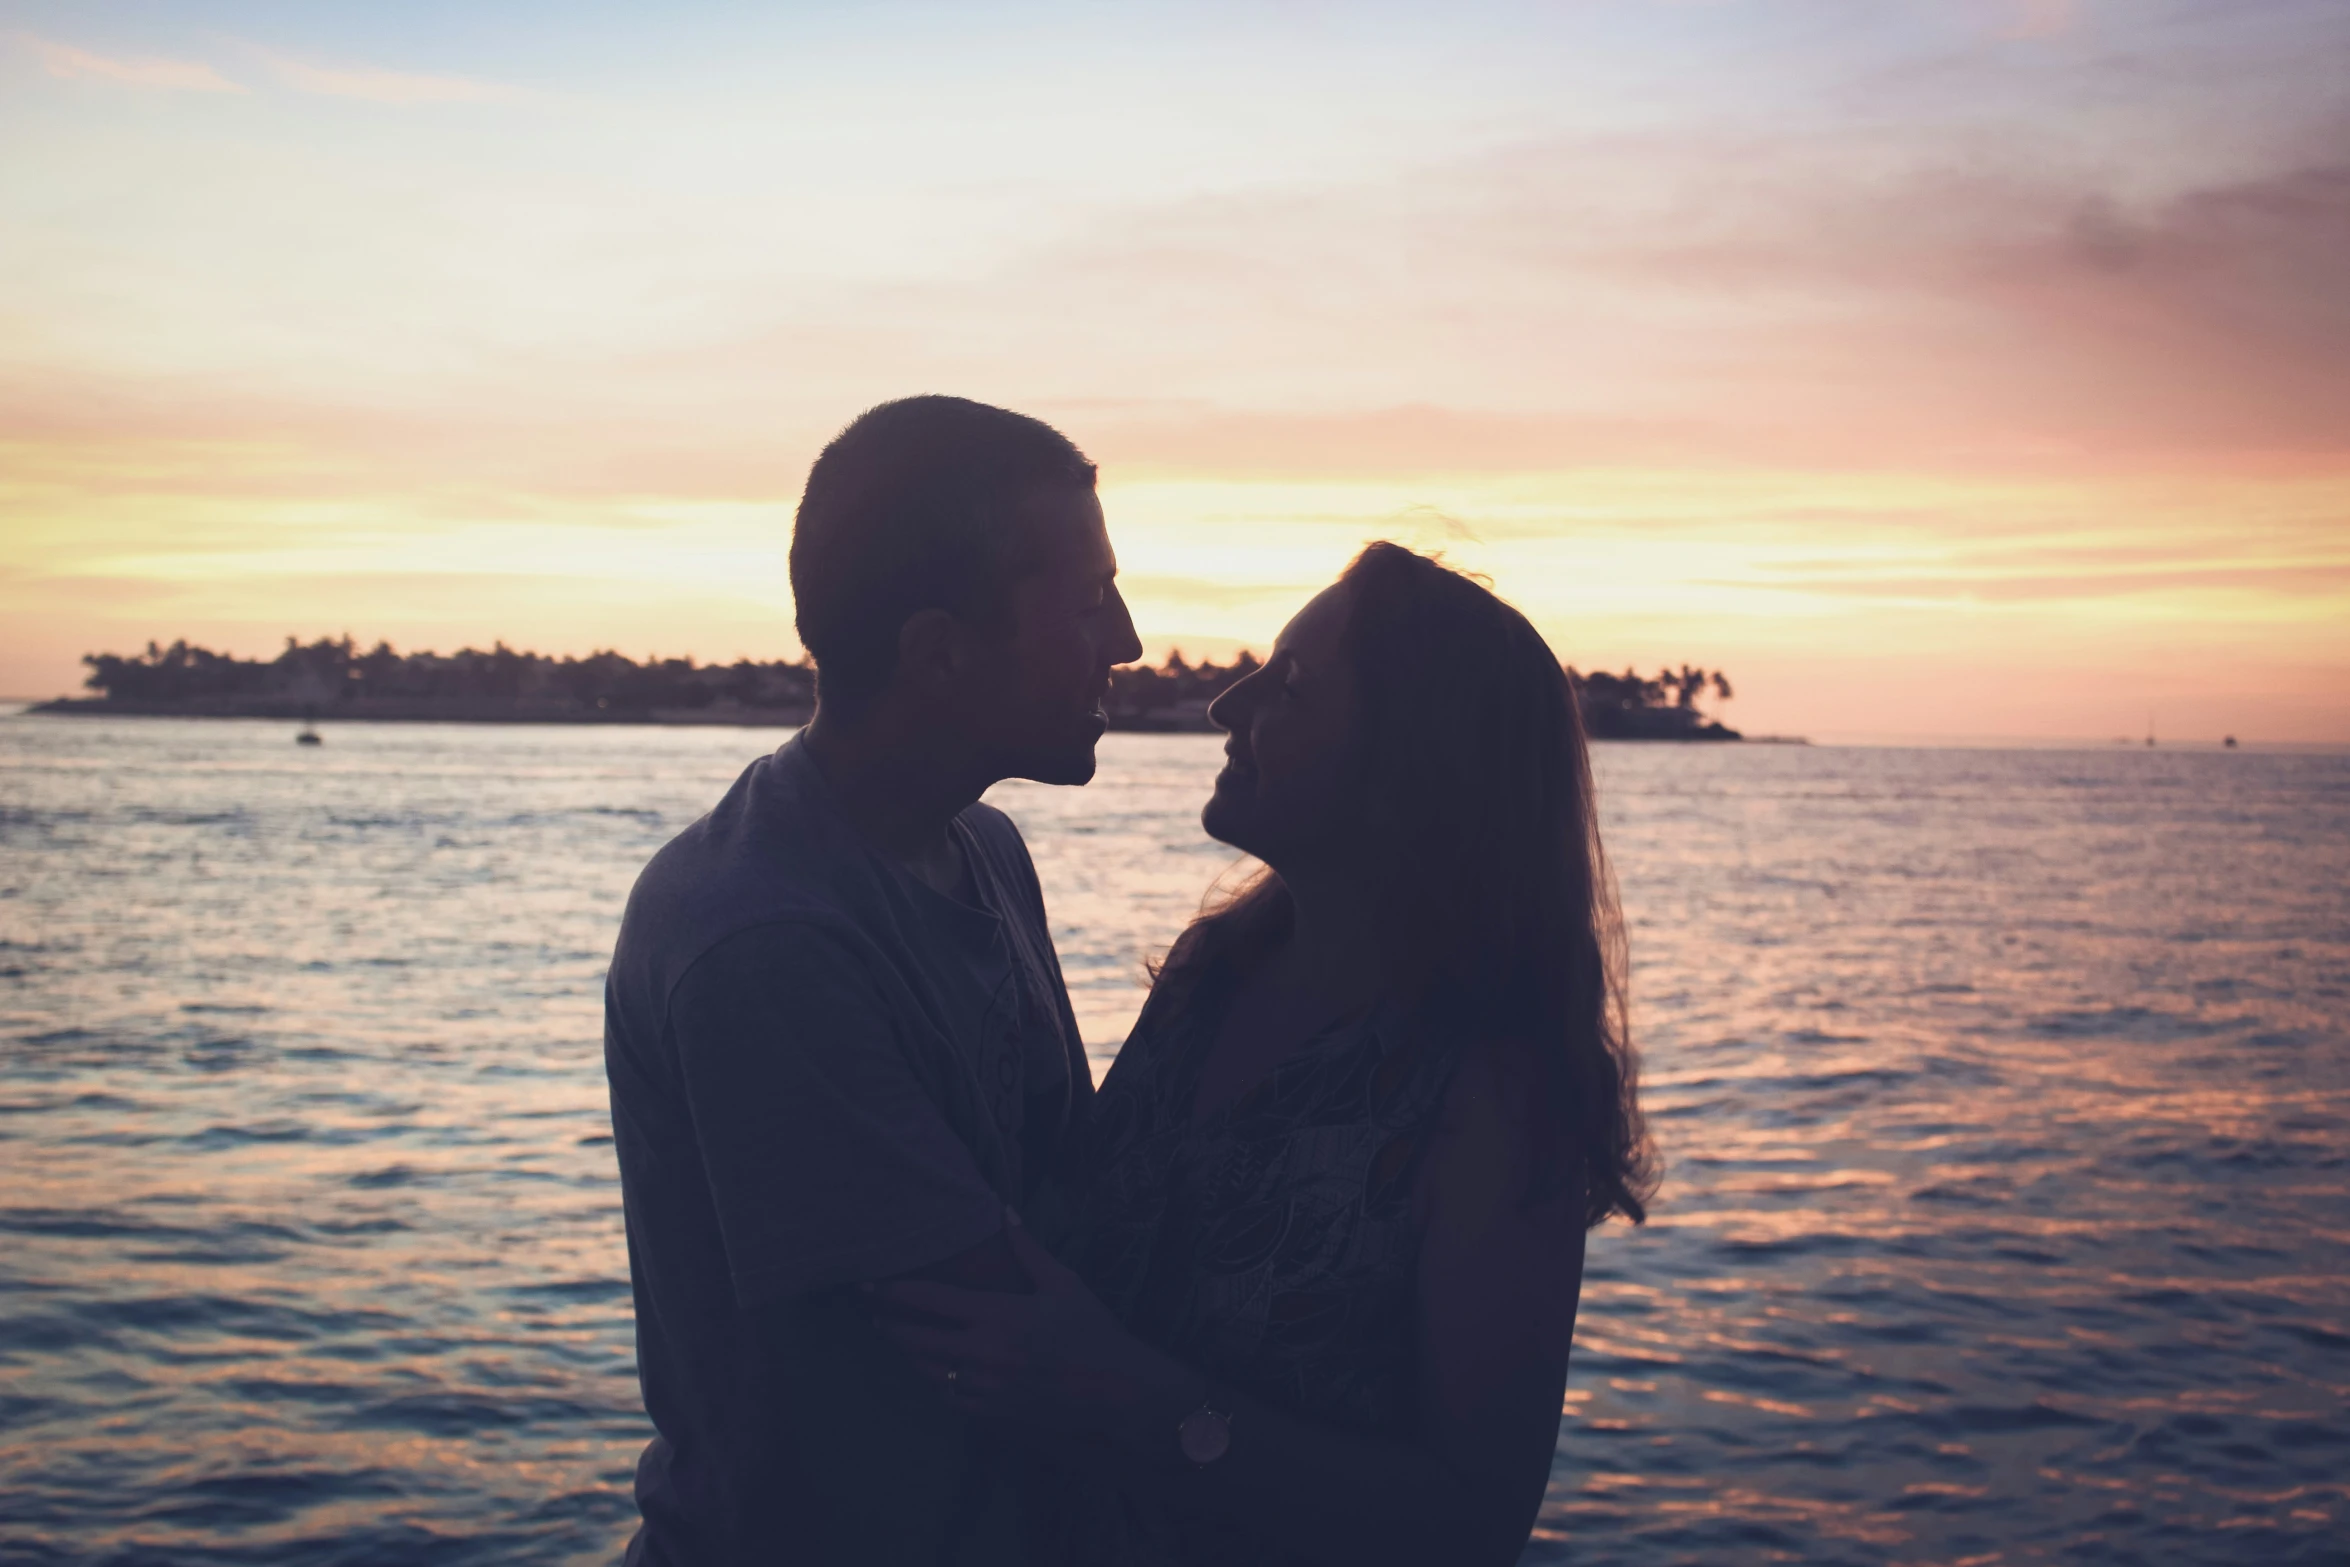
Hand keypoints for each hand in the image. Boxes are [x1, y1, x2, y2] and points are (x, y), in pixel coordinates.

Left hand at [870, 1219, 1194, 1433]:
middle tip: (871, 1311)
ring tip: (895, 1335)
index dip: (892, 1292)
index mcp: (998, 1315)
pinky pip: (946, 1395)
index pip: (929, 1301)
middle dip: (888, 1324)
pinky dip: (933, 1379)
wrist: (1113, 1391)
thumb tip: (1004, 1211)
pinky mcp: (989, 1411)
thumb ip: (1027, 1248)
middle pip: (914, 1339)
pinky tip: (930, 1367)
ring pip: (924, 1370)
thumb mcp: (1063, 1282)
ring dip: (906, 1353)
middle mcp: (983, 1352)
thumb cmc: (1090, 1331)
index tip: (868, 1284)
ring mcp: (983, 1386)